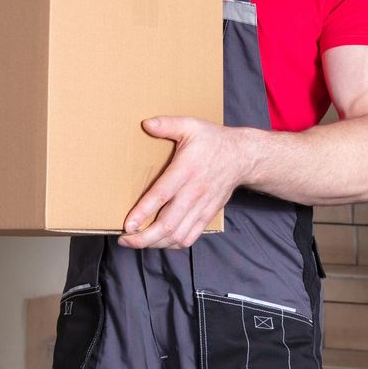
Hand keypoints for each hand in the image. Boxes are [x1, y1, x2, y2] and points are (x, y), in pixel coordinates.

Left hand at [119, 117, 252, 249]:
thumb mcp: (191, 125)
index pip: (162, 195)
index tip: (127, 225)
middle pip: (168, 223)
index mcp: (186, 170)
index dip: (143, 212)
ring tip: (137, 242)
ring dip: (156, 243)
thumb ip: (167, 124)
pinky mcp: (208, 214)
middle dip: (144, 237)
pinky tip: (160, 242)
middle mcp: (194, 192)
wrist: (243, 156)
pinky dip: (173, 244)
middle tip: (124, 240)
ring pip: (178, 235)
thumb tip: (146, 124)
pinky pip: (190, 237)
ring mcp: (202, 206)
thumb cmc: (213, 140)